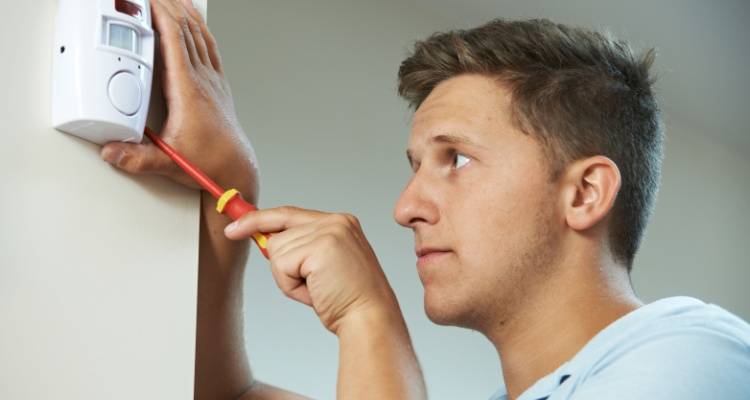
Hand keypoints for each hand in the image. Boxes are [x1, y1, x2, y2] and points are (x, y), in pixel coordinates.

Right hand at [100, 0, 257, 200]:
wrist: (237, 169)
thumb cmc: (210, 163)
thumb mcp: (169, 162)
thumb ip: (137, 159)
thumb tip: (112, 152)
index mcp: (188, 91)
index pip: (175, 41)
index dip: (161, 15)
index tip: (147, 1)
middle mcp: (203, 81)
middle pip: (187, 31)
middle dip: (169, 7)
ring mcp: (214, 82)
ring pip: (201, 36)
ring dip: (186, 13)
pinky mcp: (219, 87)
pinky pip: (210, 48)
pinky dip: (200, 29)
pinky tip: (196, 24)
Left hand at [224, 206, 399, 333]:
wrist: (369, 318)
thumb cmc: (346, 300)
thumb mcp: (322, 265)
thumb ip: (299, 248)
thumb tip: (262, 238)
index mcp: (340, 222)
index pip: (288, 213)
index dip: (259, 219)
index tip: (235, 226)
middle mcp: (336, 220)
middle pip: (278, 233)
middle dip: (282, 264)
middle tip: (311, 284)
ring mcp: (330, 231)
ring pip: (277, 250)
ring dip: (289, 277)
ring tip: (317, 288)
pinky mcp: (321, 246)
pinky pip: (281, 264)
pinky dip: (290, 284)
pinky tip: (315, 290)